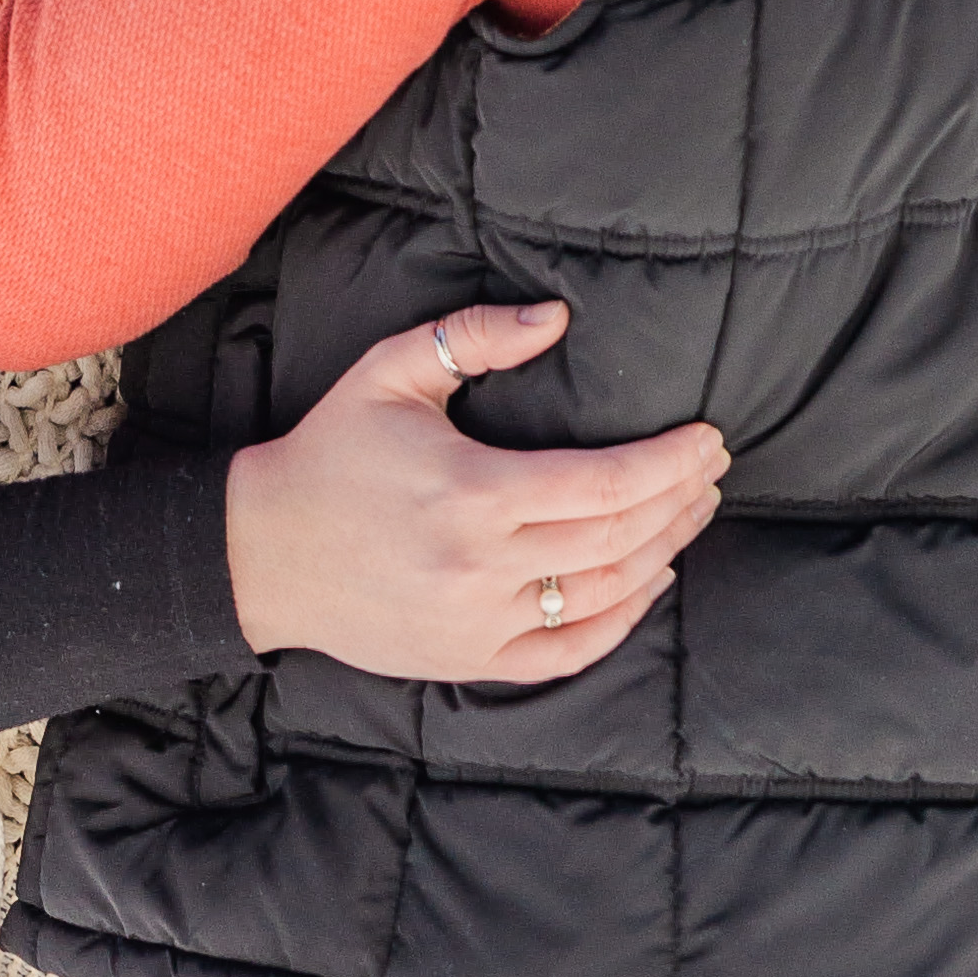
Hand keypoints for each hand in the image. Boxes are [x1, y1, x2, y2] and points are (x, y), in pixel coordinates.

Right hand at [224, 300, 728, 684]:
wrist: (263, 554)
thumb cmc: (330, 453)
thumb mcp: (389, 372)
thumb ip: (473, 337)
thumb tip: (559, 317)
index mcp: (471, 493)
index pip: (607, 484)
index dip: (671, 462)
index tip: (709, 438)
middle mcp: (482, 567)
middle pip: (620, 539)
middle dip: (681, 499)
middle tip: (714, 468)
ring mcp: (479, 623)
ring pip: (606, 595)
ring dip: (665, 550)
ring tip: (695, 511)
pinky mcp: (471, 659)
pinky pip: (571, 650)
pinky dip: (622, 619)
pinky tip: (650, 579)